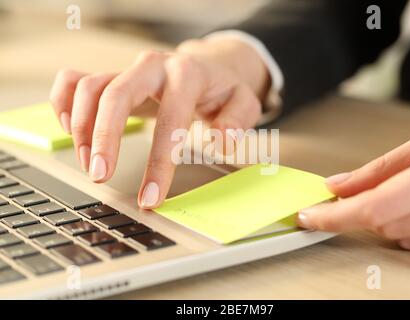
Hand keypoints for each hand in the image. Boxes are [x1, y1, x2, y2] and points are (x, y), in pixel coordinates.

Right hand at [49, 38, 268, 208]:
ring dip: (82, 128)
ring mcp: (128, 69)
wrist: (206, 66)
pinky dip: (63, 104)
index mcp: (186, 74)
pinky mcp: (112, 76)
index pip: (169, 120)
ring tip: (90, 163)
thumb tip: (221, 142)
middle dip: (104, 138)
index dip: (158, 163)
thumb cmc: (221, 89)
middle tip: (99, 175)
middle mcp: (152, 67)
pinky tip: (69, 131)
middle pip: (115, 95)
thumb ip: (237, 120)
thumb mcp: (242, 101)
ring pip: (90, 88)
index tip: (150, 197)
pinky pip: (74, 81)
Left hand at [297, 117, 409, 249]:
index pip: (378, 205)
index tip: (310, 215)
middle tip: (341, 197)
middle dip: (359, 211)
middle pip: (389, 224)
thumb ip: (385, 167)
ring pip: (407, 237)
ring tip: (382, 193)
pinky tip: (406, 210)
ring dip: (384, 220)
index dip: (336, 215)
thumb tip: (339, 186)